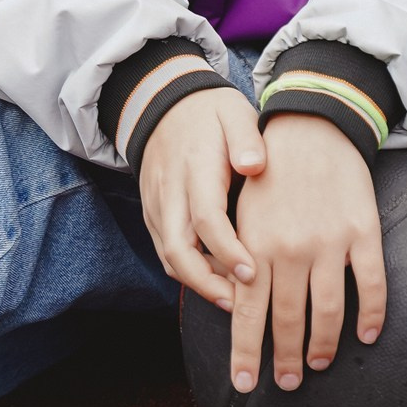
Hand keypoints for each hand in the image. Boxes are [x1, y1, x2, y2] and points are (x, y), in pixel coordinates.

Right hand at [137, 87, 265, 311]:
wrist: (161, 102)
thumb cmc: (207, 112)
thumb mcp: (233, 112)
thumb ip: (246, 137)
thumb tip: (254, 165)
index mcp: (194, 168)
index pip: (206, 219)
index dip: (227, 251)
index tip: (252, 274)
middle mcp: (169, 191)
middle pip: (178, 249)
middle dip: (207, 283)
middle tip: (240, 304)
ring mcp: (156, 204)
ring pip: (169, 256)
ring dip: (197, 283)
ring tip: (233, 301)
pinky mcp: (152, 212)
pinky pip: (165, 250)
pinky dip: (187, 271)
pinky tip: (215, 281)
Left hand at [230, 113, 385, 394]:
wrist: (311, 126)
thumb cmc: (270, 172)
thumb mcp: (242, 211)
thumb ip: (240, 257)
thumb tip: (234, 303)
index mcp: (255, 244)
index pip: (248, 312)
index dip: (246, 351)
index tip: (243, 384)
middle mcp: (291, 248)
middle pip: (287, 318)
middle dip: (284, 358)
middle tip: (285, 384)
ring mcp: (330, 242)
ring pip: (328, 310)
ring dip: (323, 345)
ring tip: (318, 365)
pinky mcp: (363, 231)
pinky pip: (371, 284)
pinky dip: (371, 315)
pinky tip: (366, 335)